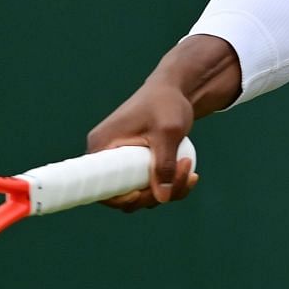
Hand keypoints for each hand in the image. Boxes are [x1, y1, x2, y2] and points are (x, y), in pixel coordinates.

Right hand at [86, 80, 199, 212]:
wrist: (174, 90)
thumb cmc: (166, 103)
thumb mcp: (168, 132)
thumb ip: (164, 163)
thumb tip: (161, 198)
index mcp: (102, 145)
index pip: (98, 185)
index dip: (117, 199)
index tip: (142, 194)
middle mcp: (105, 155)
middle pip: (122, 194)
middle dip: (154, 194)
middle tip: (184, 175)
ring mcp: (120, 161)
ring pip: (139, 192)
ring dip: (167, 190)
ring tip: (191, 170)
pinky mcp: (134, 163)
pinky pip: (147, 184)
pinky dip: (169, 185)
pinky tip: (191, 174)